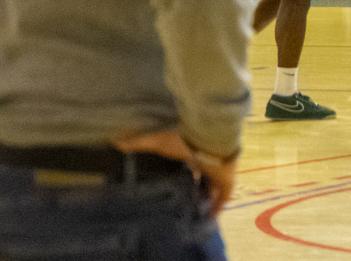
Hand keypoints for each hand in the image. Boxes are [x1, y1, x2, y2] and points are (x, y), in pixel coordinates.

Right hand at [111, 128, 235, 217]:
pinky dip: (218, 207)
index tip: (177, 184)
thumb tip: (116, 141)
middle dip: (197, 189)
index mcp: (195, 153)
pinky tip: (211, 216)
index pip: (192, 164)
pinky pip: (224, 197)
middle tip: (185, 203)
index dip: (188, 174)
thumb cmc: (185, 139)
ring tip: (196, 212)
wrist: (211, 139)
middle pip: (205, 178)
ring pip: (215, 188)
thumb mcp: (159, 141)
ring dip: (207, 199)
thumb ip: (139, 142)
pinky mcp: (228, 181)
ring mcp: (220, 172)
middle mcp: (209, 162)